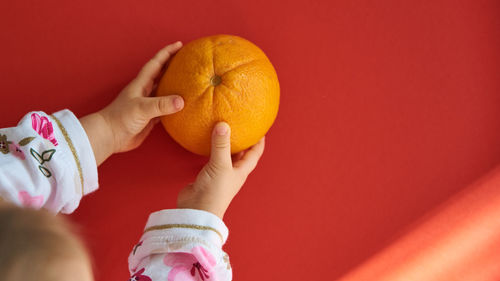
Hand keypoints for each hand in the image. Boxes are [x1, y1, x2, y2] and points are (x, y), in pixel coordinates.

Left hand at [80, 41, 183, 164]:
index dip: (167, 53)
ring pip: (164, 91)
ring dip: (175, 85)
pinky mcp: (150, 117)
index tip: (179, 44)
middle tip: (187, 60)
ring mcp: (148, 104)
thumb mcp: (141, 108)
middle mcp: (145, 91)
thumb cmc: (120, 118)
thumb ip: (161, 104)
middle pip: (161, 74)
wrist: (110, 136)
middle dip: (173, 65)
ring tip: (189, 81)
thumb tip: (181, 101)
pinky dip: (174, 105)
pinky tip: (182, 106)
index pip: (156, 64)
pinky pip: (165, 108)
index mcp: (141, 84)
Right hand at [177, 122, 264, 218]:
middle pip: (242, 155)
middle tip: (241, 127)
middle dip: (243, 142)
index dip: (259, 141)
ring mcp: (220, 175)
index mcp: (241, 171)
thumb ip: (221, 145)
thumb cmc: (215, 191)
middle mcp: (232, 173)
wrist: (197, 209)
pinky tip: (206, 143)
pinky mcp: (207, 176)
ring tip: (225, 131)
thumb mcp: (220, 165)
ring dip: (227, 146)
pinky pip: (211, 159)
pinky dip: (211, 150)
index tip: (260, 129)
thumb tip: (223, 124)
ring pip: (226, 157)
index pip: (255, 154)